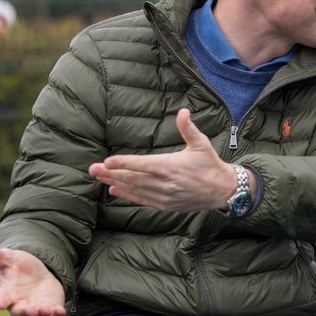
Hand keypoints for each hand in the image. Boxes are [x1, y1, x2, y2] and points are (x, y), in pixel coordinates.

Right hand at [0, 246, 65, 315]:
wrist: (38, 273)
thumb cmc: (20, 267)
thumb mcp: (11, 258)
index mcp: (7, 293)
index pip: (0, 299)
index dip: (0, 301)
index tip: (0, 303)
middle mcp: (19, 304)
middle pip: (19, 313)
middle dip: (24, 312)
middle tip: (28, 309)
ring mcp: (35, 309)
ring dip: (40, 315)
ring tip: (45, 310)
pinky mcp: (50, 309)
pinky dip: (56, 315)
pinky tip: (60, 311)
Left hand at [89, 109, 241, 211]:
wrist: (222, 190)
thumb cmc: (210, 165)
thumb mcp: (201, 144)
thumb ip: (188, 128)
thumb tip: (183, 111)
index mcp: (169, 166)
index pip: (140, 164)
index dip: (122, 163)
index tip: (106, 161)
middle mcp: (163, 183)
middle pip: (131, 178)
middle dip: (110, 173)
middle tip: (92, 169)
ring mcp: (163, 196)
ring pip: (133, 189)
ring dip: (115, 183)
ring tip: (99, 177)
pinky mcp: (165, 204)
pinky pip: (142, 200)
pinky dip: (127, 195)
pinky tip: (115, 190)